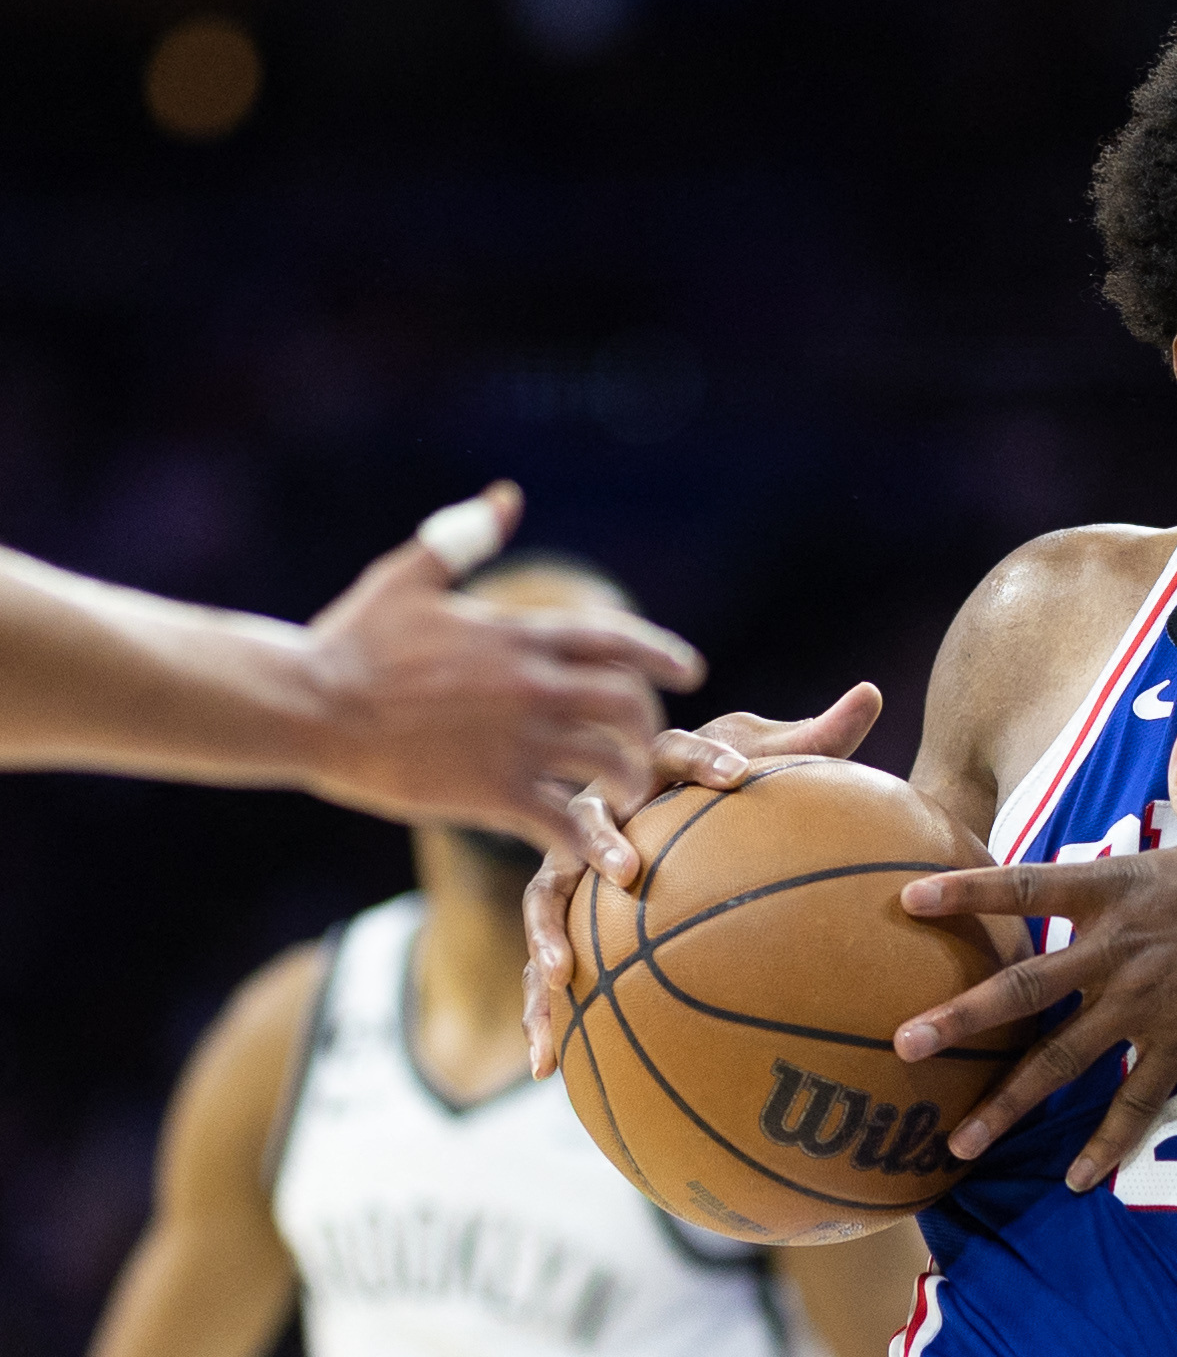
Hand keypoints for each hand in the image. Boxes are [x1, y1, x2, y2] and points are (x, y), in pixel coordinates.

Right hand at [299, 483, 705, 845]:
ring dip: (631, 783)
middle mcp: (533, 686)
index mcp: (519, 635)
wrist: (305, 705)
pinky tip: (605, 859)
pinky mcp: (495, 792)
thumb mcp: (410, 576)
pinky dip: (594, 843)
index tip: (691, 672)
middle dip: (648, 726)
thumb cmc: (352, 640)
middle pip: (628, 704)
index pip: (615, 641)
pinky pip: (567, 823)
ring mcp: (518, 741)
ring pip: (610, 763)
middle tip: (647, 745)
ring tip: (630, 799)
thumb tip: (507, 496)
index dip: (660, 655)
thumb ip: (465, 538)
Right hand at [521, 683, 884, 1078]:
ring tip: (559, 981)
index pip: (677, 751)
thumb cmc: (724, 774)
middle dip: (601, 845)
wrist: (665, 797)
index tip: (737, 775)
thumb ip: (816, 736)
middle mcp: (599, 809)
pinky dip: (543, 1009)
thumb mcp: (769, 754)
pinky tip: (547, 1065)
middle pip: (585, 821)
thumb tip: (871, 690)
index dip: (705, 758)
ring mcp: (568, 864)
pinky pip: (546, 962)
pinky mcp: (562, 914)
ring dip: (547, 939)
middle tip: (628, 875)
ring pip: (546, 898)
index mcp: (651, 764)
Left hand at [893, 720, 1176, 1190]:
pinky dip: (1107, 1142)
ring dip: (1007, 1101)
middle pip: (1023, 987)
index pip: (1027, 885)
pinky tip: (1077, 1179)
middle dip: (958, 1019)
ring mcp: (1150, 1003)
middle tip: (901, 1046)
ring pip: (1062, 1058)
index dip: (967, 891)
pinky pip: (1136, 1102)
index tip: (908, 900)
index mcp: (1123, 886)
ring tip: (959, 1139)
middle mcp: (1122, 947)